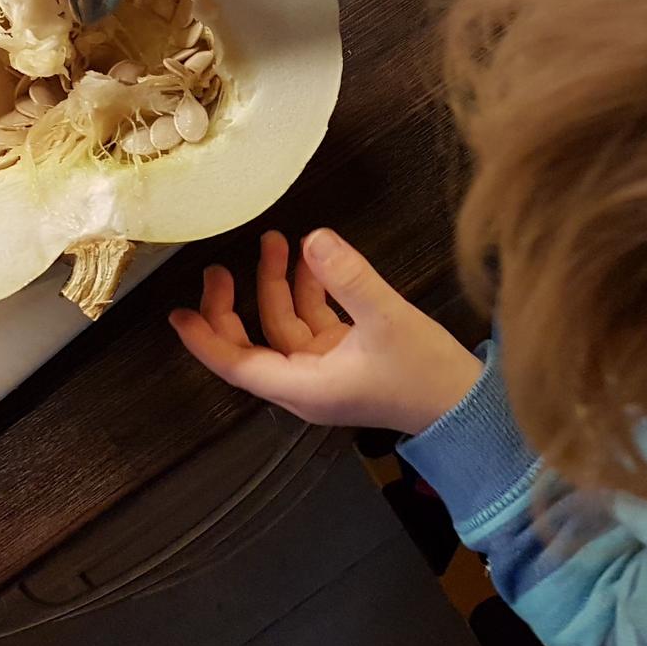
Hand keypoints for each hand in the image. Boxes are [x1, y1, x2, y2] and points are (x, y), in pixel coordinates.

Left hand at [170, 229, 484, 434]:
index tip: (177, 312)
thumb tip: (315, 239)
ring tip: (280, 241)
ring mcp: (327, 369)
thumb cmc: (425, 376)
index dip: (204, 338)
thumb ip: (349, 278)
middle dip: (234, 304)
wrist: (469, 406)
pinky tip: (314, 260)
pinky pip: (313, 321)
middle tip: (220, 266)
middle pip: (252, 343)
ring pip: (284, 325)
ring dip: (279, 285)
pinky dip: (311, 291)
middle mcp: (306, 382)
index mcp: (303, 387)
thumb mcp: (386, 320)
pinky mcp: (348, 357)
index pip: (236, 364)